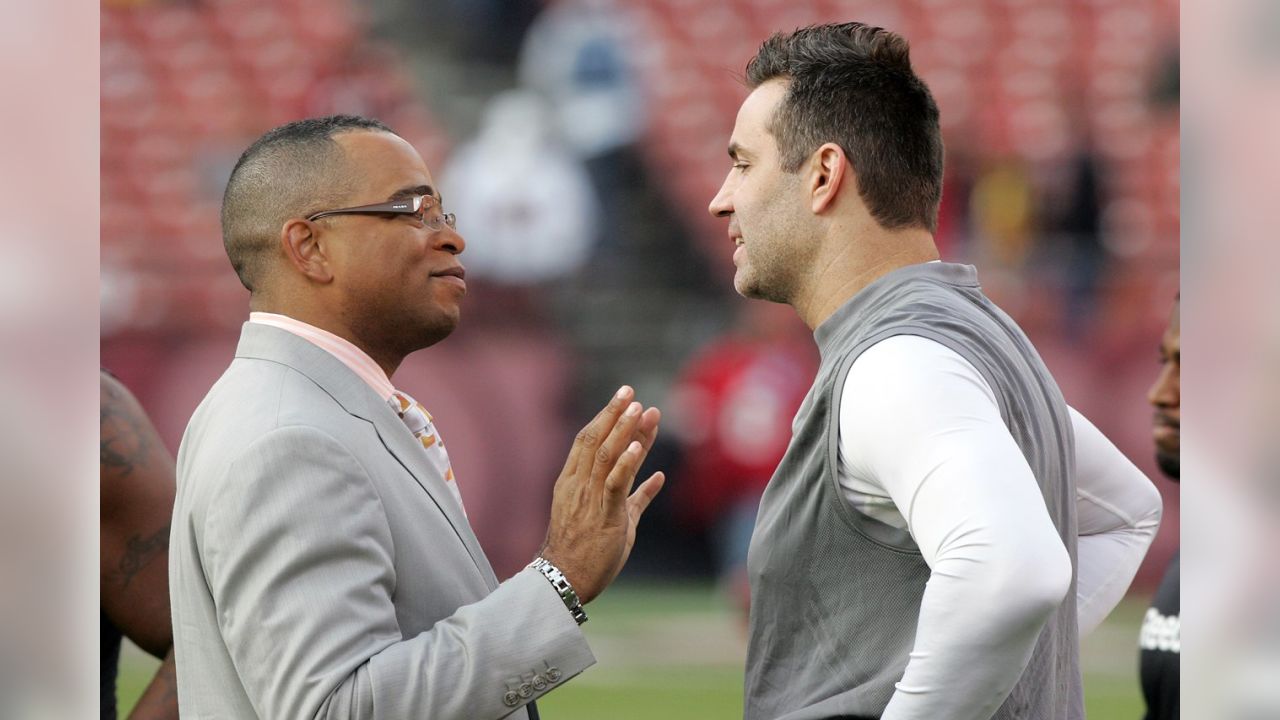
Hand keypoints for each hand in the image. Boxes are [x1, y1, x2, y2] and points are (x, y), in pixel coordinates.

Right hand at [539, 385, 664, 603]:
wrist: (563, 581)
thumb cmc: (586, 551)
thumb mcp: (616, 518)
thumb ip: (637, 495)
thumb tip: (657, 477)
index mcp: (573, 482)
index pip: (588, 441)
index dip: (606, 417)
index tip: (624, 398)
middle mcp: (578, 485)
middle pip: (594, 440)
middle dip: (614, 414)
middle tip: (630, 390)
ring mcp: (589, 499)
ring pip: (605, 456)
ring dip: (624, 430)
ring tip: (639, 409)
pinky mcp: (603, 516)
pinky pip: (614, 483)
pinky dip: (627, 462)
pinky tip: (640, 445)